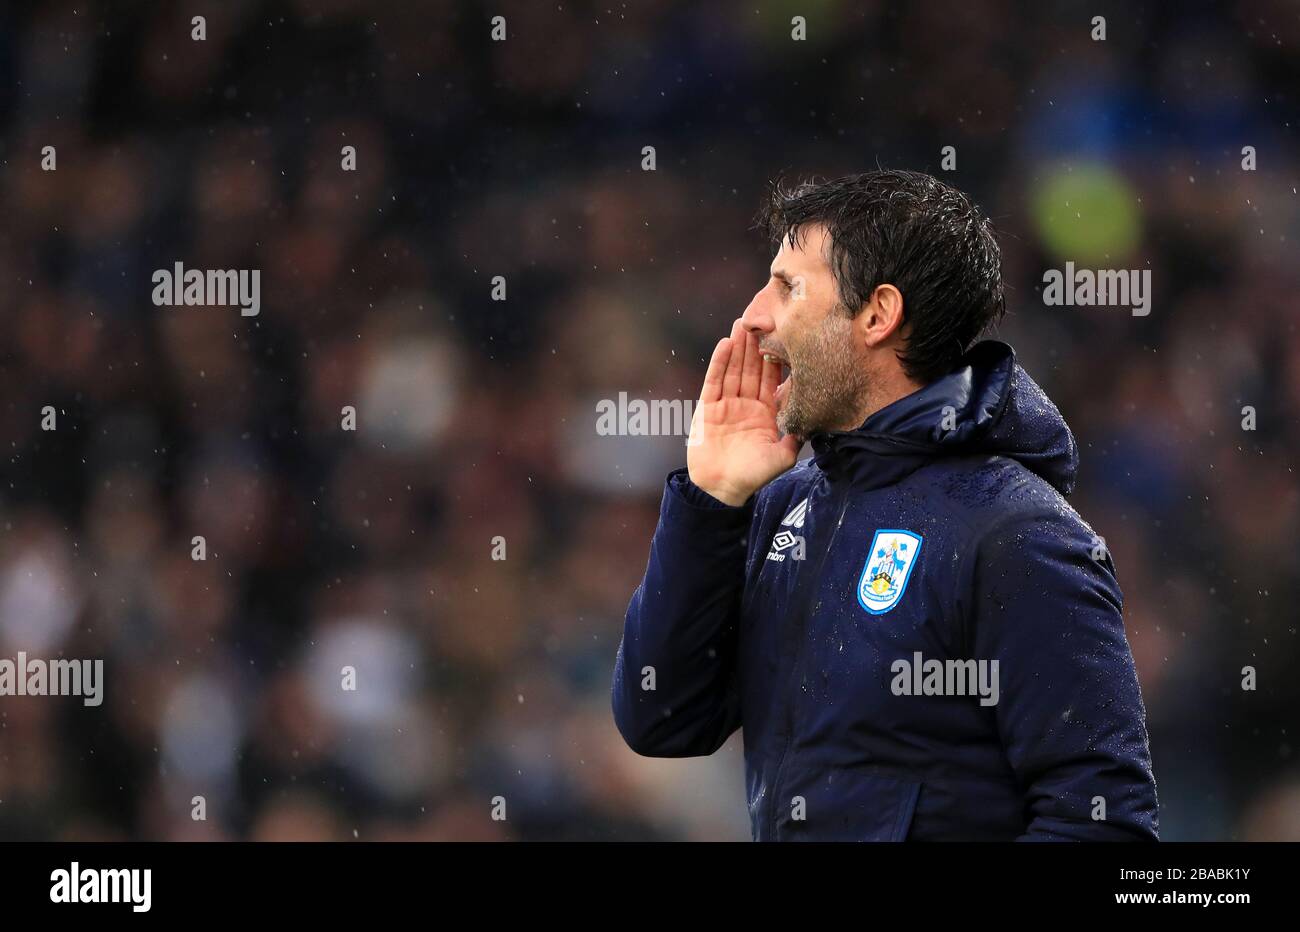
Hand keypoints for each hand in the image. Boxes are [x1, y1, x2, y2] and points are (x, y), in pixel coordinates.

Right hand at [687, 319, 801, 505]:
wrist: (722, 489)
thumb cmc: (753, 476)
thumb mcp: (783, 456)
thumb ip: (797, 435)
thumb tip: (814, 419)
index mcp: (766, 412)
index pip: (772, 380)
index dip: (777, 358)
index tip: (784, 336)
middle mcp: (747, 404)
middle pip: (752, 368)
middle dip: (757, 344)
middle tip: (762, 319)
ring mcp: (727, 404)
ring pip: (734, 369)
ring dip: (738, 347)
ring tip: (743, 323)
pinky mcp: (708, 407)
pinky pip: (715, 381)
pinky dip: (720, 362)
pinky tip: (725, 344)